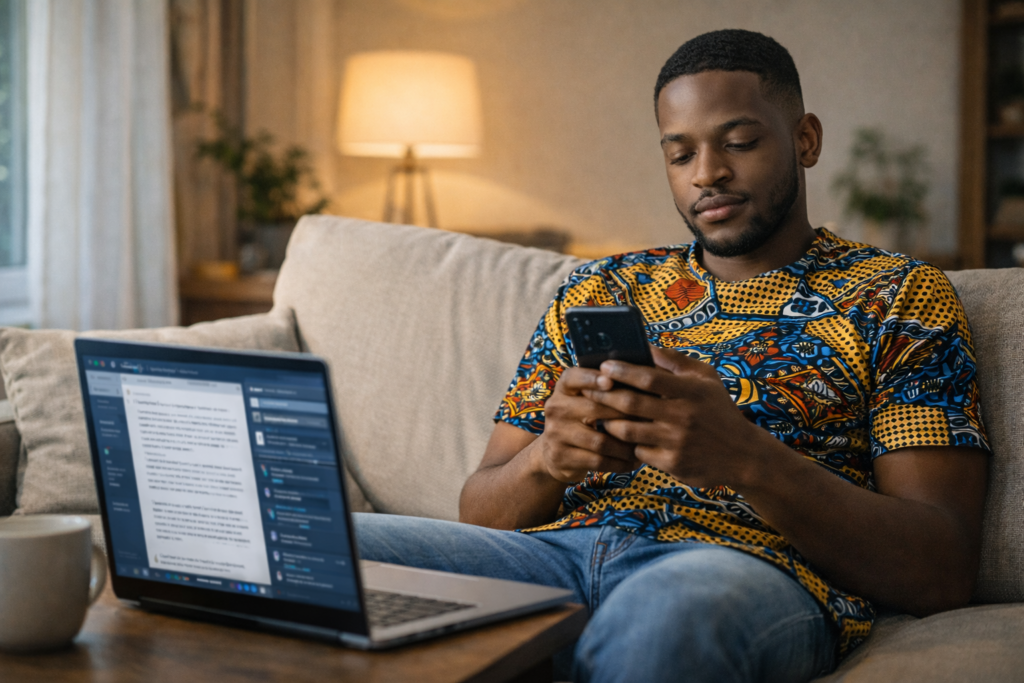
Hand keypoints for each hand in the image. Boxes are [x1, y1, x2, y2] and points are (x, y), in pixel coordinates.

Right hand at [534, 367, 640, 482]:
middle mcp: (555, 408)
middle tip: (651, 418)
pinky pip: (597, 461)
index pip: (573, 377)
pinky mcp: (561, 457)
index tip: (611, 381)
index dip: (591, 378)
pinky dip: (620, 463)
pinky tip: (633, 462)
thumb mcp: (585, 400)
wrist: (555, 453)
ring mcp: (556, 434)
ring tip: (646, 445)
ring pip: (599, 441)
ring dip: (626, 446)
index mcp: (563, 388)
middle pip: (594, 409)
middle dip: (626, 414)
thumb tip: (644, 379)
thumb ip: (605, 389)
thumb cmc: (582, 419)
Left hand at [582, 347, 765, 488]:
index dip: (622, 371)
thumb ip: (675, 361)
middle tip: (588, 389)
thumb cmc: (718, 410)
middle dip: (604, 395)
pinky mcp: (673, 464)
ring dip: (609, 421)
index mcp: (692, 391)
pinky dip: (628, 444)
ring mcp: (677, 442)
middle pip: (631, 403)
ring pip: (627, 430)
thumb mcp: (706, 379)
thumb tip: (645, 345)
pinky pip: (639, 451)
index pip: (649, 378)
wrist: (744, 456)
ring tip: (600, 413)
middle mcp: (684, 417)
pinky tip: (621, 437)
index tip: (604, 365)